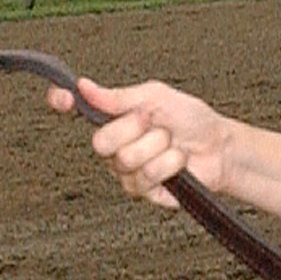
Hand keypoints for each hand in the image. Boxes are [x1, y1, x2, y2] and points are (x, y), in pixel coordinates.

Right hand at [48, 75, 235, 201]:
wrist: (219, 147)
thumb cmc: (191, 120)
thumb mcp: (156, 97)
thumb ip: (119, 97)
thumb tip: (85, 87)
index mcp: (114, 118)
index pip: (78, 109)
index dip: (64, 103)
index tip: (61, 98)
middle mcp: (115, 147)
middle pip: (101, 142)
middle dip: (134, 129)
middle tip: (153, 123)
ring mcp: (127, 171)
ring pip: (127, 160)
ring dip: (158, 147)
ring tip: (171, 144)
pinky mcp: (144, 192)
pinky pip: (145, 178)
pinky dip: (169, 165)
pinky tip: (176, 163)